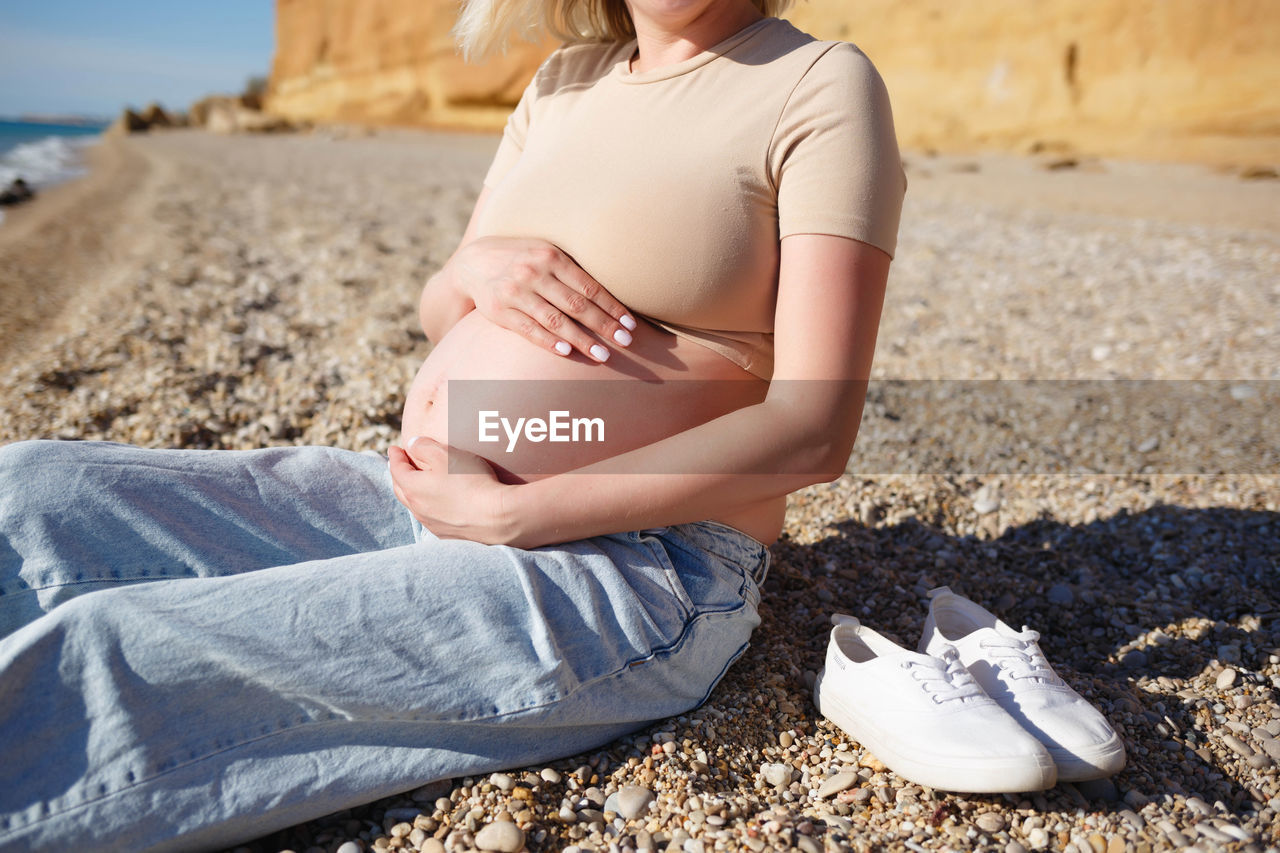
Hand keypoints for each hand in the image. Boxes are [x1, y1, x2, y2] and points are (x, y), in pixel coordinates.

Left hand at [388, 437, 512, 544]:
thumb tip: (411, 444)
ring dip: (411, 492)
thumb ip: (424, 446)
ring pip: (414, 505)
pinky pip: (429, 518)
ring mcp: (431, 523)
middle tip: (400, 465)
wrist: (496, 516)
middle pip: (401, 489)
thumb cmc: (470, 481)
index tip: (395, 449)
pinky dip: (427, 507)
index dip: (395, 456)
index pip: (397, 469)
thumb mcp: (446, 455)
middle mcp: (418, 508)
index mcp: (413, 488)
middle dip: (399, 475)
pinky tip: (436, 504)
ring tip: (416, 483)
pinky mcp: (446, 534)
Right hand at [443, 236, 636, 360]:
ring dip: (582, 339)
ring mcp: (516, 292)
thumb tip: (613, 294)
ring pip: (555, 320)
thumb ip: (573, 271)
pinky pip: (529, 330)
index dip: (612, 307)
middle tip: (625, 342)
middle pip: (576, 304)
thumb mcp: (546, 253)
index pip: (589, 286)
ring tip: (603, 355)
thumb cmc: (523, 259)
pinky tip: (568, 351)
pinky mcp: (500, 311)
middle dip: (603, 325)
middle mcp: (534, 273)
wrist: (474, 262)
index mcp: (552, 257)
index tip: (630, 325)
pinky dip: (549, 341)